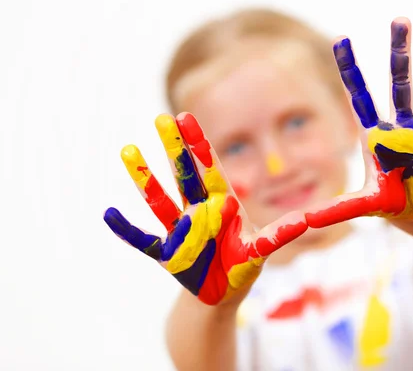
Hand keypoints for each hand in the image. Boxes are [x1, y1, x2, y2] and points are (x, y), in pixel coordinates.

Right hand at [104, 113, 306, 305]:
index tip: (187, 118)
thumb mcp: (262, 251)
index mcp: (221, 205)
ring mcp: (179, 230)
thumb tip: (304, 221)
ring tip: (128, 150)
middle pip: (185, 175)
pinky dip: (126, 230)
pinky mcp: (165, 253)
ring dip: (145, 178)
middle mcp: (197, 210)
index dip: (200, 146)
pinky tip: (108, 213)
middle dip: (175, 149)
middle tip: (162, 118)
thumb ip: (278, 236)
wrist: (220, 294)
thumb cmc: (242, 266)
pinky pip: (143, 240)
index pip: (210, 170)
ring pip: (160, 200)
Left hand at [306, 18, 412, 226]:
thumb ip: (337, 210)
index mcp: (377, 135)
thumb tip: (304, 222)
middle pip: (399, 84)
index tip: (341, 39)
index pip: (360, 96)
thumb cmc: (390, 202)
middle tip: (399, 20)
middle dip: (399, 53)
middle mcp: (403, 127)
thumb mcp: (364, 204)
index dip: (350, 70)